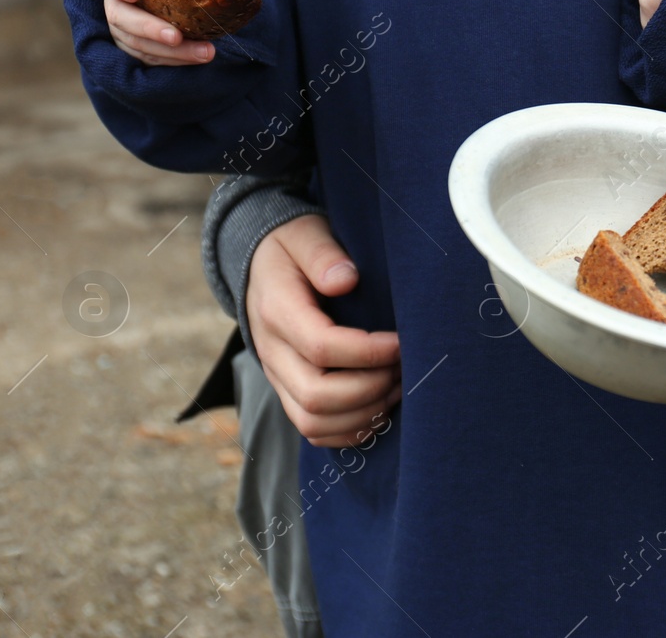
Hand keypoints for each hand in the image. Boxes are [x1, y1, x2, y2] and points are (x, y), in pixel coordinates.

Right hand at [96, 0, 214, 65]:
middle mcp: (115, 1)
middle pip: (120, 16)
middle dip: (149, 28)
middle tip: (175, 37)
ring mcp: (121, 28)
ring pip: (136, 42)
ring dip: (171, 51)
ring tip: (204, 53)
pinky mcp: (133, 48)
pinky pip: (149, 58)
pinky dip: (174, 60)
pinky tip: (197, 58)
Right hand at [244, 214, 401, 446]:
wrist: (261, 265)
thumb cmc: (293, 247)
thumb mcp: (305, 235)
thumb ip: (323, 255)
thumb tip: (346, 280)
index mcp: (277, 310)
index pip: (321, 347)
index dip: (368, 352)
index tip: (401, 342)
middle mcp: (272, 351)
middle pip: (316, 395)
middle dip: (371, 388)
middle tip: (404, 367)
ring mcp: (277, 376)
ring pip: (313, 421)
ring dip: (363, 412)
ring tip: (398, 386)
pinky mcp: (288, 390)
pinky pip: (313, 430)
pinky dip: (350, 429)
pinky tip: (380, 406)